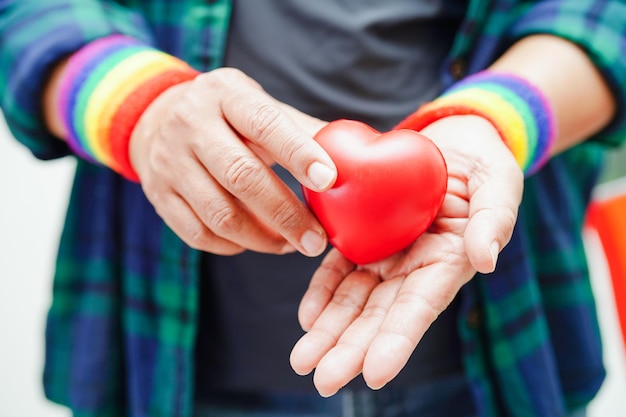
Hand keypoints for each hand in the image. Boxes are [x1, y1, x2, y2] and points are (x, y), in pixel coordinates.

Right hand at [129, 68, 335, 256]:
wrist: (156, 118)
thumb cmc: (227, 115)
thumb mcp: (257, 105)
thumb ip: (299, 130)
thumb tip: (352, 157)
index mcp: (225, 94)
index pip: (264, 123)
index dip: (298, 153)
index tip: (329, 181)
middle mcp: (190, 125)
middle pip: (241, 176)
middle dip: (286, 214)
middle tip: (316, 240)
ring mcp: (169, 163)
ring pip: (219, 214)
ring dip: (263, 239)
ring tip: (291, 245)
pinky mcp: (158, 196)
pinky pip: (199, 234)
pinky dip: (235, 246)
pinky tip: (257, 242)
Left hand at [289, 115, 523, 395]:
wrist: (454, 139)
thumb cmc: (484, 163)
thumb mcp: (499, 183)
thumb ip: (495, 220)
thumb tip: (485, 261)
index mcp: (448, 262)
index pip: (420, 308)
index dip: (397, 341)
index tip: (374, 374)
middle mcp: (414, 268)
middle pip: (379, 315)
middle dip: (351, 349)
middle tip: (322, 379)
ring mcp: (387, 255)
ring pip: (354, 299)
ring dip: (328, 331)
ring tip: (302, 360)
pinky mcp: (364, 235)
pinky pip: (339, 267)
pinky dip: (322, 290)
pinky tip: (306, 316)